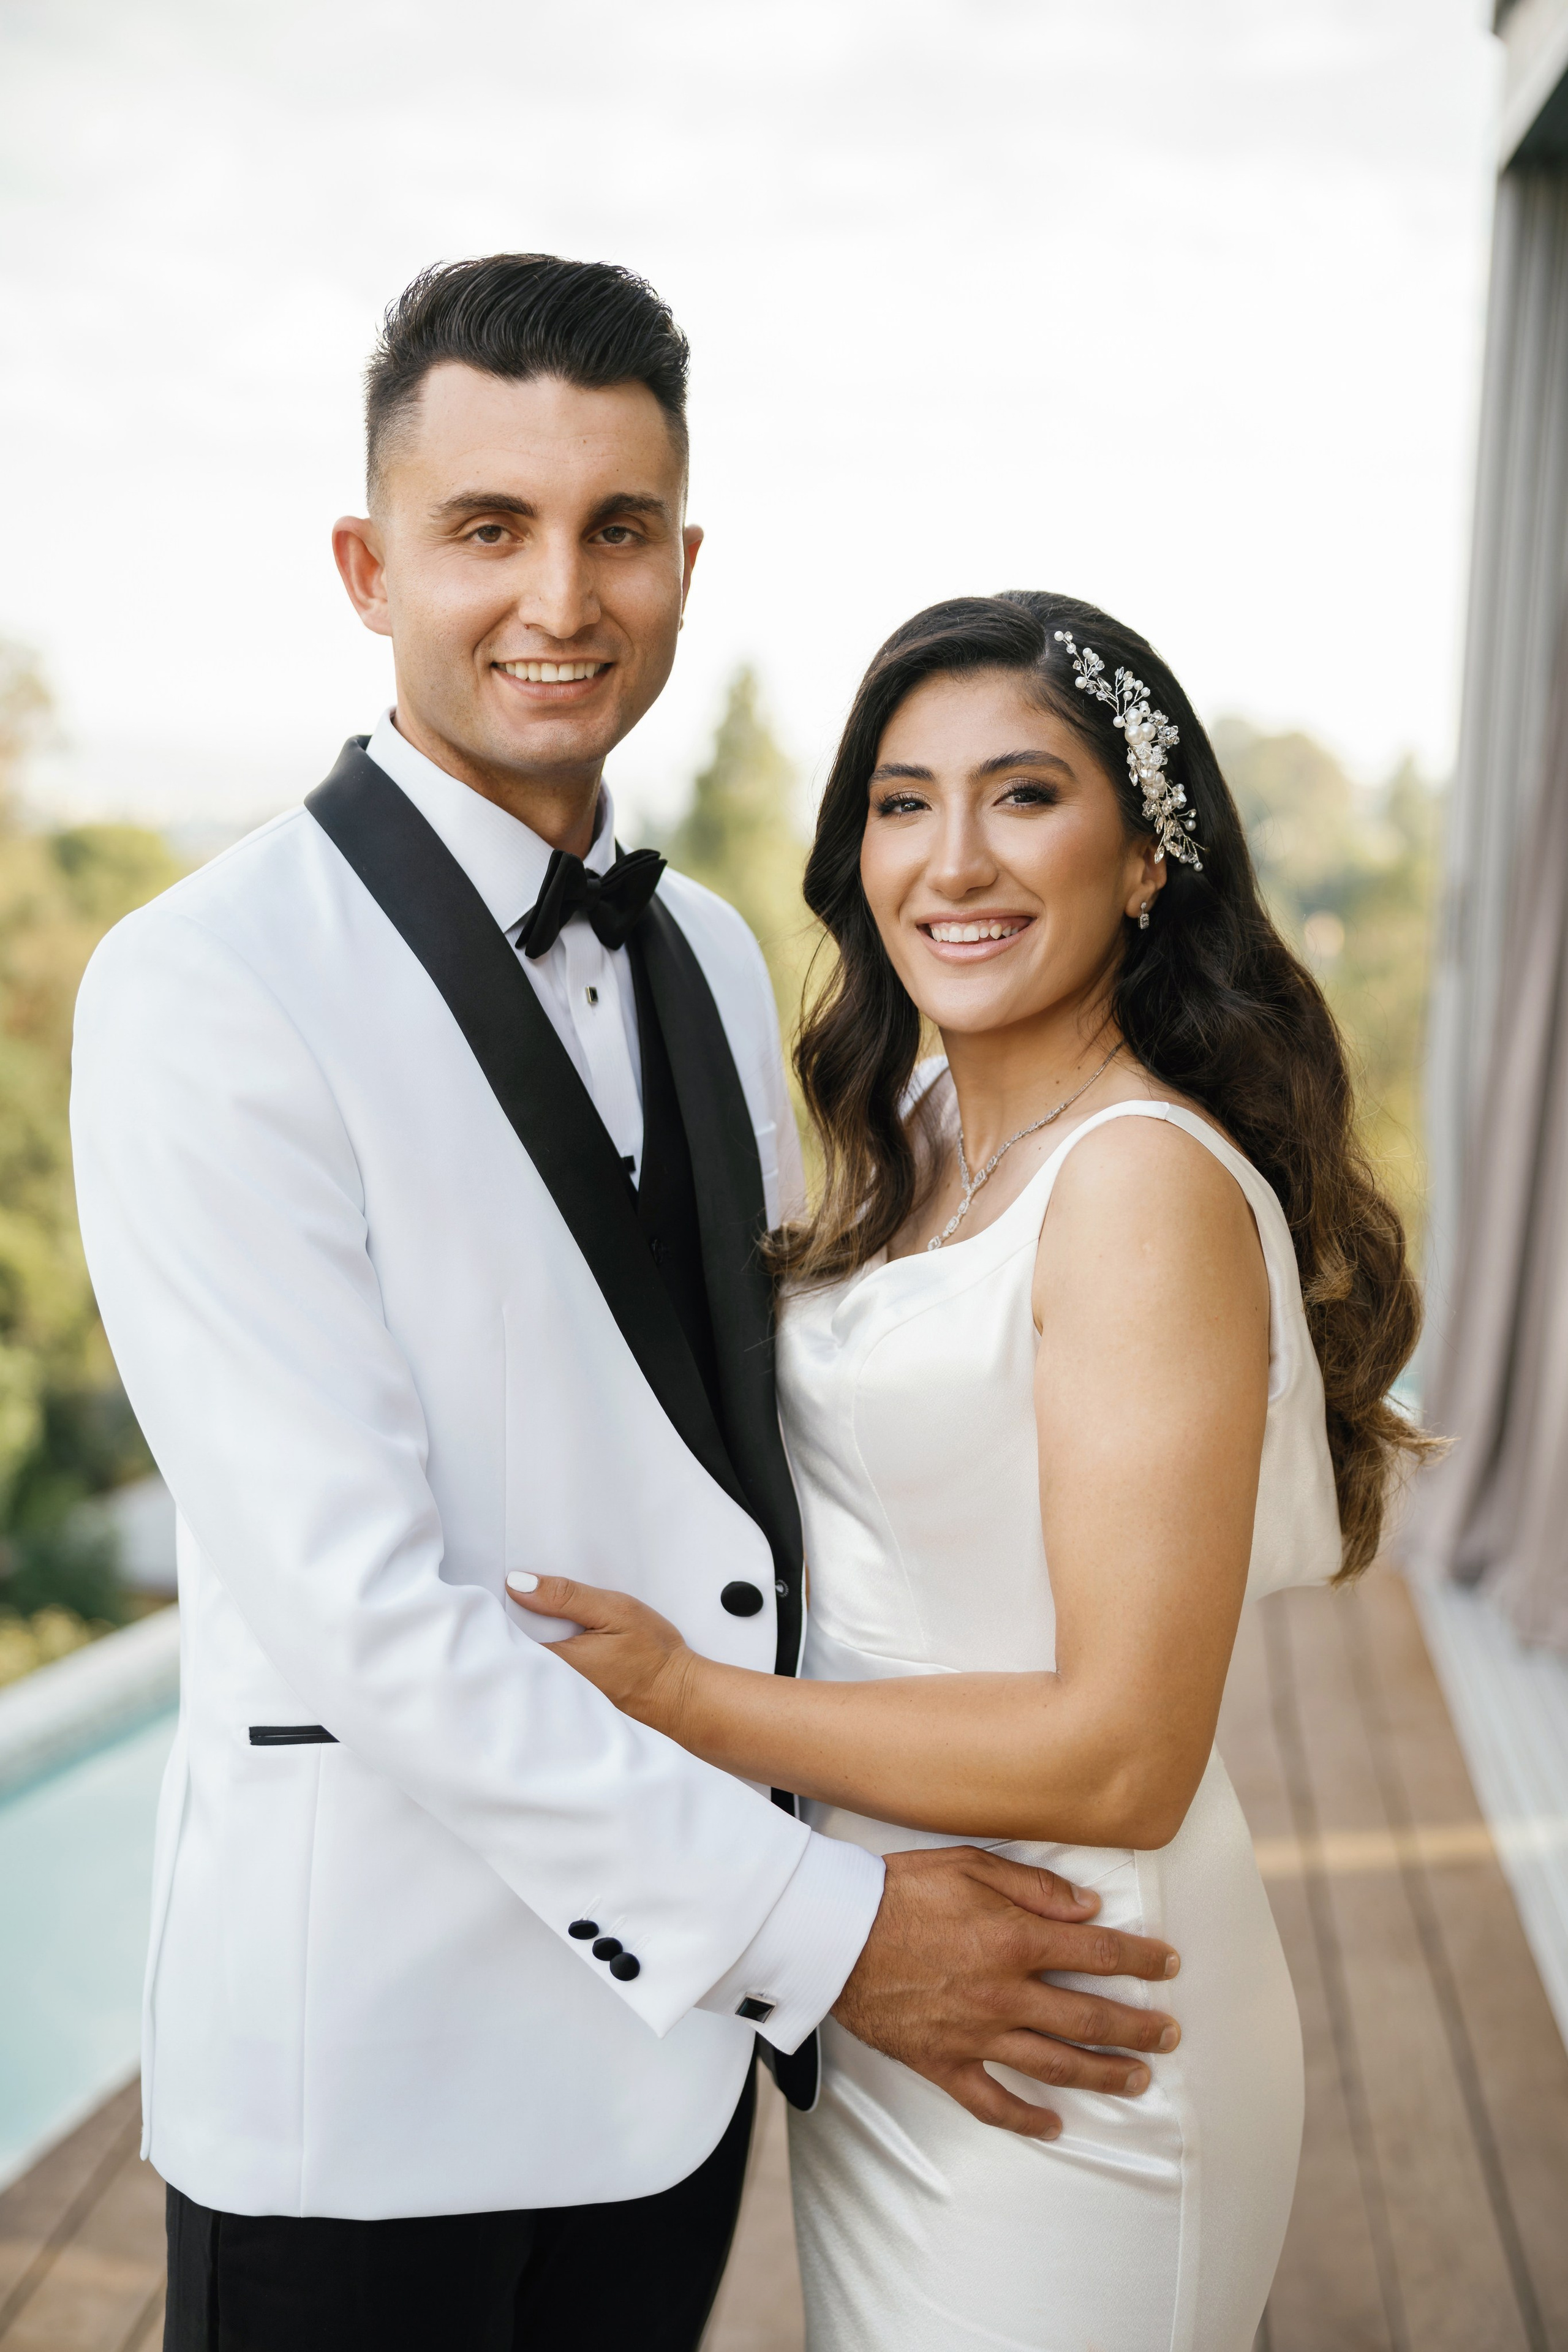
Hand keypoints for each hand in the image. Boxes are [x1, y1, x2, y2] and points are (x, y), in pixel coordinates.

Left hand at [508, 1573, 696, 1735]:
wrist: (680, 1695)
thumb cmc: (652, 1655)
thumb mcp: (613, 1611)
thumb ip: (565, 1596)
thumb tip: (518, 1582)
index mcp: (552, 1661)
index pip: (506, 1632)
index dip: (503, 1607)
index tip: (509, 1587)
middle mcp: (549, 1683)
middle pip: (514, 1646)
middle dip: (515, 1621)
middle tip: (528, 1593)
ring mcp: (559, 1695)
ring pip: (530, 1659)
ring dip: (533, 1636)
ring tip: (545, 1614)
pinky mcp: (572, 1698)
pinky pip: (548, 1671)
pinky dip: (549, 1653)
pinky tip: (564, 1639)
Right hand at [833, 1845, 1180, 2139]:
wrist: (832, 1934)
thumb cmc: (898, 1891)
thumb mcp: (969, 1864)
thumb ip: (1034, 1887)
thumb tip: (1088, 1909)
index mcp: (1015, 1939)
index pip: (1097, 1954)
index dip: (1140, 1959)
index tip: (1168, 1965)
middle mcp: (1005, 1993)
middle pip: (1090, 2018)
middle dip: (1138, 2028)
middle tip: (1170, 2034)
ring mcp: (976, 2034)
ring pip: (1056, 2065)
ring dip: (1104, 2074)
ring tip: (1138, 2080)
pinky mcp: (943, 2063)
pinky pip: (993, 2102)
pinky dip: (1027, 2120)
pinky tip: (1054, 2128)